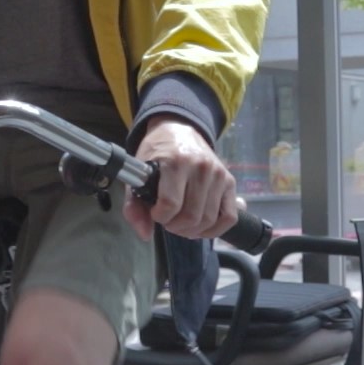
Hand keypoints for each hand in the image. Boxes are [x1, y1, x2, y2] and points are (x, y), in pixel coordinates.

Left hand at [123, 117, 241, 241]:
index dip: (160, 216)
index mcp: (175, 162)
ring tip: (181, 223)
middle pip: (191, 216)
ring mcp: (218, 175)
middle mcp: (201, 167)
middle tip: (168, 220)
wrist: (178, 130)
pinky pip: (229, 217)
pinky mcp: (229, 182)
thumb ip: (134, 206)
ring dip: (192, 230)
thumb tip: (144, 234)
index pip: (170, 204)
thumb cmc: (156, 154)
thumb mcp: (138, 175)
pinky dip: (215, 229)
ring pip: (208, 220)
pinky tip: (201, 227)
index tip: (155, 213)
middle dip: (175, 226)